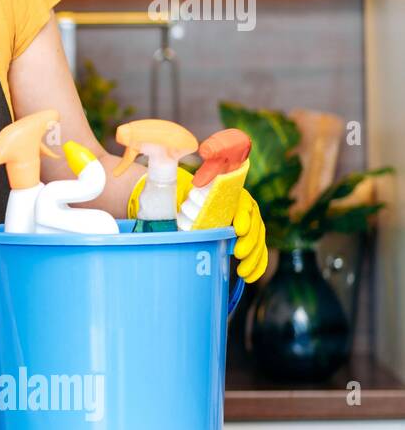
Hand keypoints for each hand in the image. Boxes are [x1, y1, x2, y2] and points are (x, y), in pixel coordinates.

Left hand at [128, 166, 267, 282]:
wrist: (184, 204)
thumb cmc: (184, 193)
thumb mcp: (182, 183)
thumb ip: (182, 172)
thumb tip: (171, 153)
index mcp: (231, 194)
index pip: (243, 204)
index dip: (243, 216)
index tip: (238, 228)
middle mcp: (242, 208)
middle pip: (254, 224)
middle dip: (250, 241)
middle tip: (237, 253)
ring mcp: (245, 224)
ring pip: (258, 240)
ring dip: (254, 257)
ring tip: (243, 272)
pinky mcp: (243, 239)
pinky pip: (256, 252)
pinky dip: (256, 264)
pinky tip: (250, 276)